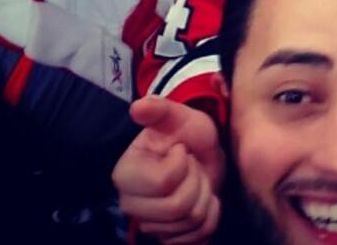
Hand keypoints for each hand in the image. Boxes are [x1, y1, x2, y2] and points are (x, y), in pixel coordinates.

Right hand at [112, 96, 224, 243]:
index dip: (183, 164)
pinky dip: (210, 214)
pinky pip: (199, 236)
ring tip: (197, 179)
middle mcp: (131, 205)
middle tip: (192, 166)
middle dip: (197, 181)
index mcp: (126, 175)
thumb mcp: (178, 116)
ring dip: (205, 196)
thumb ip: (159, 110)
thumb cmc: (187, 134)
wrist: (201, 154)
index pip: (165, 182)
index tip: (181, 151)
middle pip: (179, 207)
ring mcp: (149, 225)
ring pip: (191, 221)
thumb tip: (138, 106)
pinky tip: (204, 197)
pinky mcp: (169, 238)